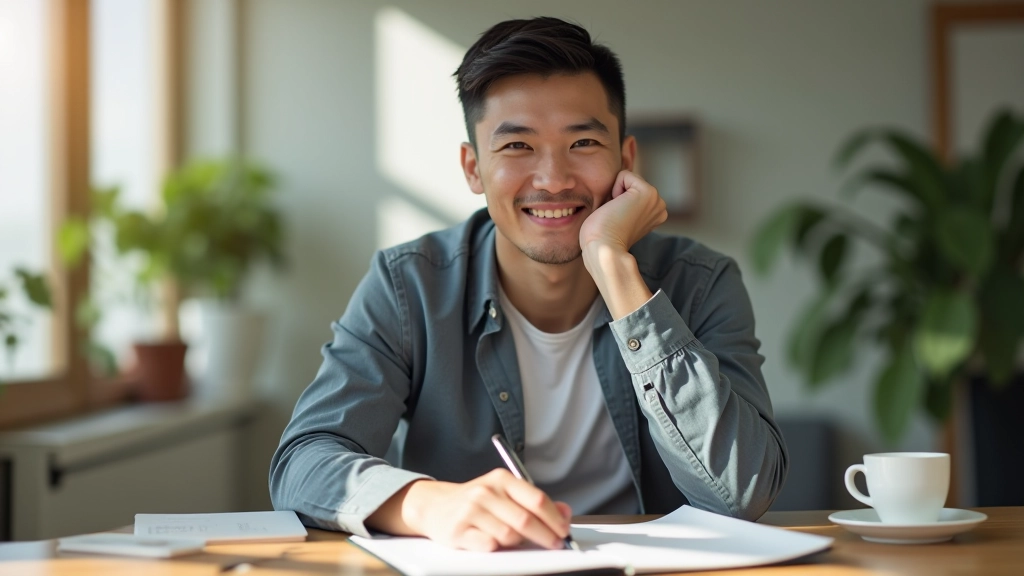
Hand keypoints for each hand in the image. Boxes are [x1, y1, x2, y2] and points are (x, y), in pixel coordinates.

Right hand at [367, 470, 571, 551]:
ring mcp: (470, 512)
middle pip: (525, 520)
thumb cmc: (477, 501)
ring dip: (517, 543)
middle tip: (555, 544)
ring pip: (509, 536)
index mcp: (500, 479)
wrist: (435, 505)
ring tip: (514, 539)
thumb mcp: (505, 493)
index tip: (564, 531)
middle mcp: (484, 492)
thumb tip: (565, 512)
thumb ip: (534, 502)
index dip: (554, 518)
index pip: (535, 498)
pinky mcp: (459, 532)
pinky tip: (494, 542)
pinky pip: (489, 546)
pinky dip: (497, 548)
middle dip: (545, 536)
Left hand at [579, 169, 666, 254]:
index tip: (616, 221)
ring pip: (627, 178)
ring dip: (615, 193)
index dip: (616, 201)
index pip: (630, 190)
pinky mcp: (648, 192)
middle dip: (617, 195)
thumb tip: (618, 190)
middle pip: (629, 182)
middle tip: (615, 218)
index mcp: (654, 213)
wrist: (604, 249)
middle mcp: (659, 206)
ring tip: (616, 214)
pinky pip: (624, 175)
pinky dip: (614, 189)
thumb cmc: (601, 237)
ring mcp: (656, 199)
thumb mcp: (617, 216)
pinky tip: (616, 208)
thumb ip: (623, 203)